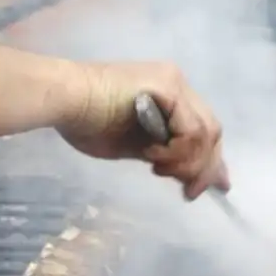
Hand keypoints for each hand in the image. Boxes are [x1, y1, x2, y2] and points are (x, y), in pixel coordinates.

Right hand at [56, 61, 230, 199]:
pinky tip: (152, 156)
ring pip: (206, 133)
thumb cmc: (86, 122)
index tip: (212, 188)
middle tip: (190, 192)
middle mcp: (178, 84)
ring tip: (156, 168)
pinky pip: (191, 130)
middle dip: (205, 167)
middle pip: (212, 131)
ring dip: (187, 162)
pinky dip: (178, 151)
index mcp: (171, 96)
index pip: (204, 130)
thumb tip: (190, 179)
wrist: (63, 99)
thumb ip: (166, 157)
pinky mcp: (168, 87)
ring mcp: (175, 84)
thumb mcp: (136, 147)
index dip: (211, 161)